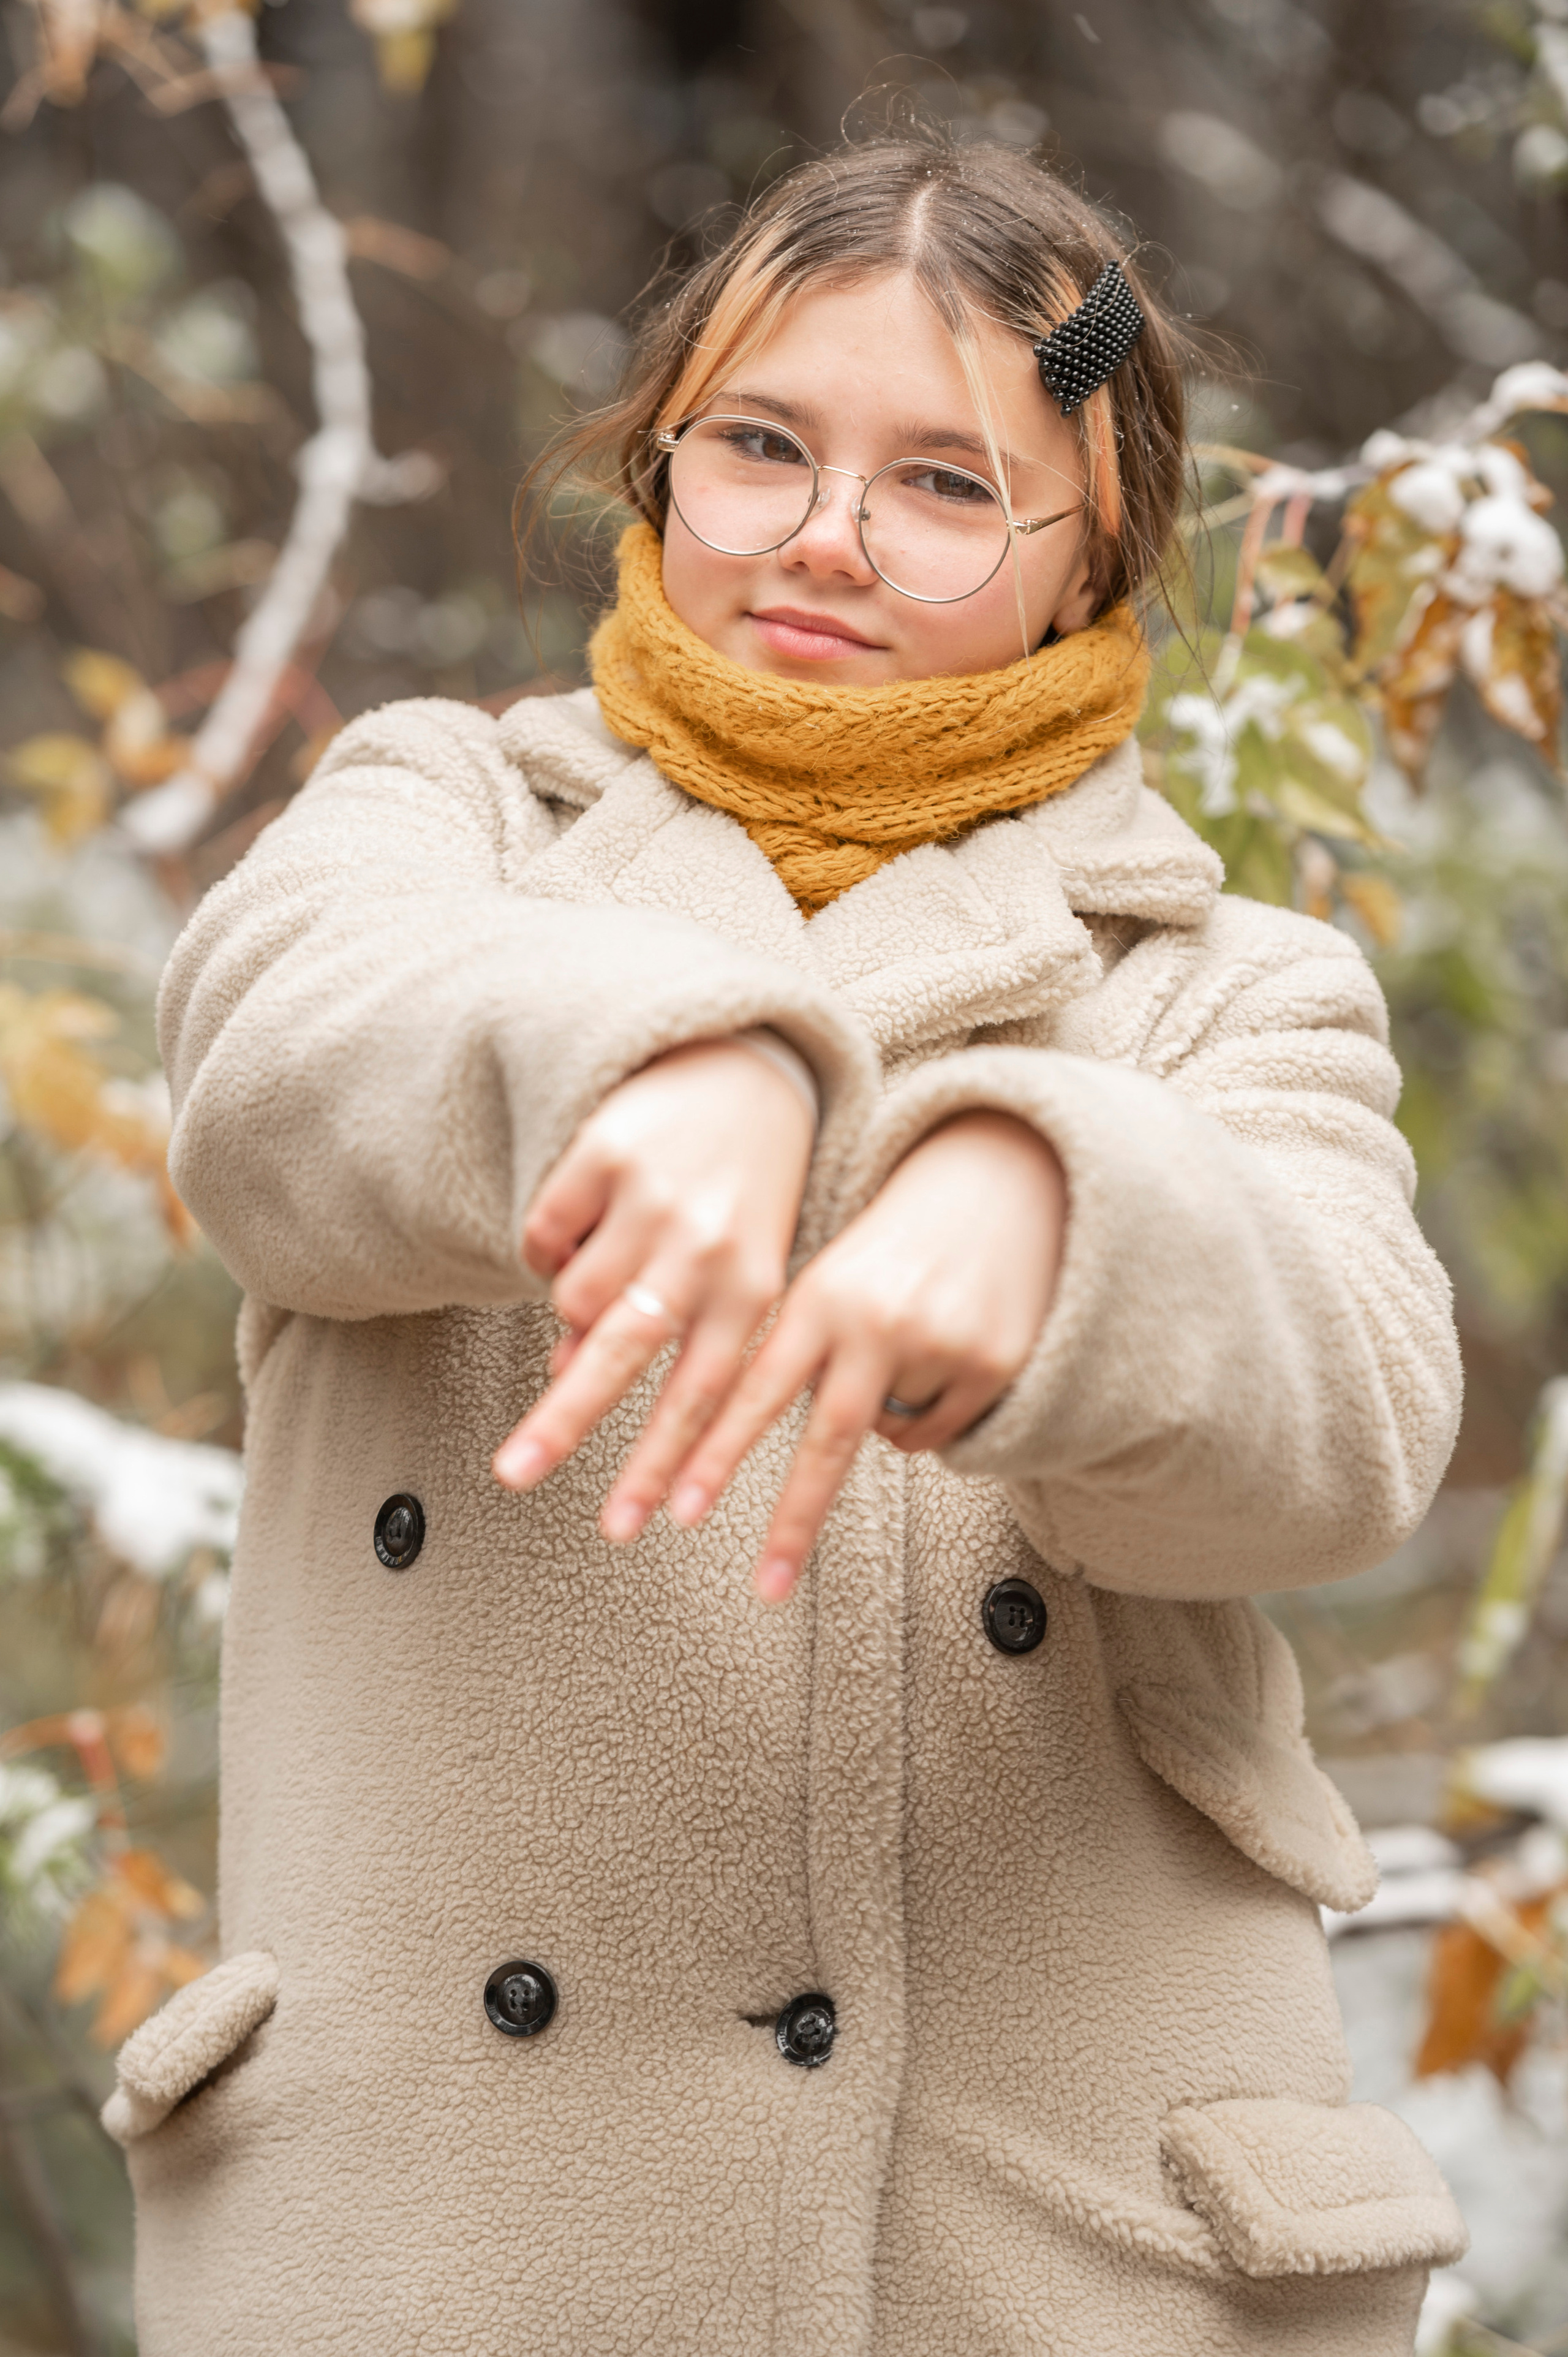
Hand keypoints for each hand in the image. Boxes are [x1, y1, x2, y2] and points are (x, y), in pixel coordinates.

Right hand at [492, 1037, 813, 1517]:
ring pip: (573, 1296)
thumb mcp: (738, 1272)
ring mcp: (653, 1200)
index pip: (702, 1398)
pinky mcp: (605, 1151)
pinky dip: (549, 1246)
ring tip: (600, 1277)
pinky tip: (580, 1227)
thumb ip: (678, 1336)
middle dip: (563, 1424)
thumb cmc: (739, 1199)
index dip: (665, 1464)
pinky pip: (545, 1233)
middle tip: (512, 1478)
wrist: (746, 1076)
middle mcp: (704, 1248)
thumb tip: (569, 1374)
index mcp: (751, 1290)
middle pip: (622, 1357)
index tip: (637, 1526)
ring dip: (570, 1308)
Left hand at [665, 1110, 1065, 1602]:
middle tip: (765, 1587)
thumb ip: (784, 1348)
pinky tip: (935, 1358)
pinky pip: (936, 1432)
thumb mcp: (826, 1281)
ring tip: (895, 1353)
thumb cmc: (889, 1247)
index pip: (752, 1389)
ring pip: (888, 1433)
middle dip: (792, 1521)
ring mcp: (936, 1343)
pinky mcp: (990, 1363)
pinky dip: (924, 1416)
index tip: (678, 1512)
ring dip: (876, 1414)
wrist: (997, 1185)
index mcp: (816, 1297)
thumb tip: (719, 1428)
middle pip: (826, 1441)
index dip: (712, 1454)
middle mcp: (874, 1320)